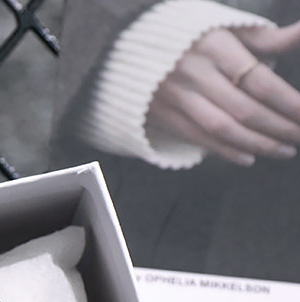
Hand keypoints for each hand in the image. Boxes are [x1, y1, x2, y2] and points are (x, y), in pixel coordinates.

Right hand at [146, 21, 299, 164]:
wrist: (133, 49)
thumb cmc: (191, 37)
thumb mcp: (227, 29)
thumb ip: (266, 38)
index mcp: (215, 47)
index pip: (259, 81)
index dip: (286, 102)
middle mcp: (195, 74)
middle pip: (244, 109)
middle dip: (278, 127)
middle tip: (299, 136)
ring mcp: (177, 98)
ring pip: (223, 129)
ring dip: (257, 144)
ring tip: (283, 151)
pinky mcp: (164, 117)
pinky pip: (199, 139)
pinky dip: (226, 151)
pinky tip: (249, 157)